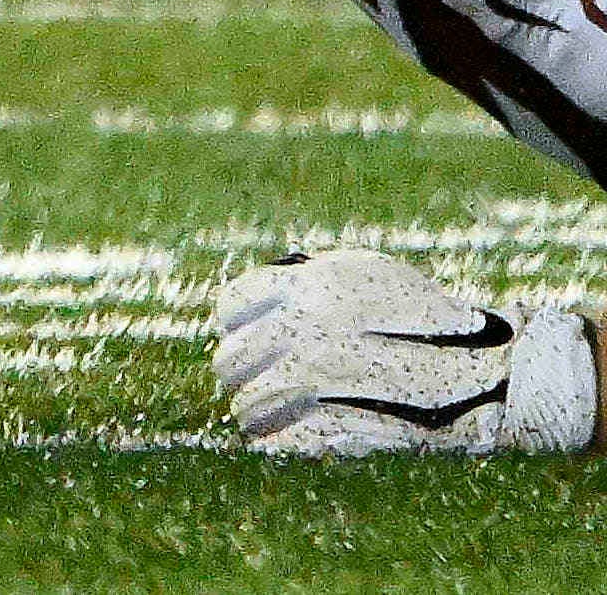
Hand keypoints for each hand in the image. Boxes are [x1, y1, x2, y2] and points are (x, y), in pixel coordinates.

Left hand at [215, 248, 601, 454]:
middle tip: (250, 385)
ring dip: (256, 415)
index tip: (247, 337)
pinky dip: (280, 446)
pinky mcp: (343, 425)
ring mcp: (327, 379)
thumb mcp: (366, 277)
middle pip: (231, 359)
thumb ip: (304, 285)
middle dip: (239, 376)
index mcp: (315, 286)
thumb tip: (238, 312)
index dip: (235, 326)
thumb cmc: (424, 320)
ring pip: (249, 405)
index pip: (231, 305)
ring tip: (268, 416)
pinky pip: (281, 444)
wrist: (492, 371)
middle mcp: (312, 328)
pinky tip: (292, 441)